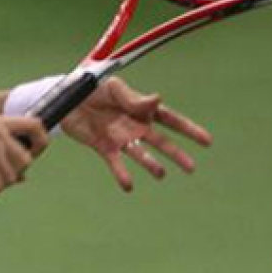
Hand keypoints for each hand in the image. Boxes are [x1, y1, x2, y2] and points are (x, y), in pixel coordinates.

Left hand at [61, 78, 211, 191]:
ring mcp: (121, 138)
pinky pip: (116, 164)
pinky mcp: (104, 148)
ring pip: (141, 155)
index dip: (189, 130)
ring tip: (160, 173)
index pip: (170, 120)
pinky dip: (122, 175)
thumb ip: (133, 99)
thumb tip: (158, 99)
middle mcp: (135, 126)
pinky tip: (128, 185)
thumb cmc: (92, 86)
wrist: (64, 98)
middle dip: (177, 154)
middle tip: (191, 168)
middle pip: (161, 142)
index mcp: (142, 108)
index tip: (206, 141)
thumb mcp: (113, 88)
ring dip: (151, 164)